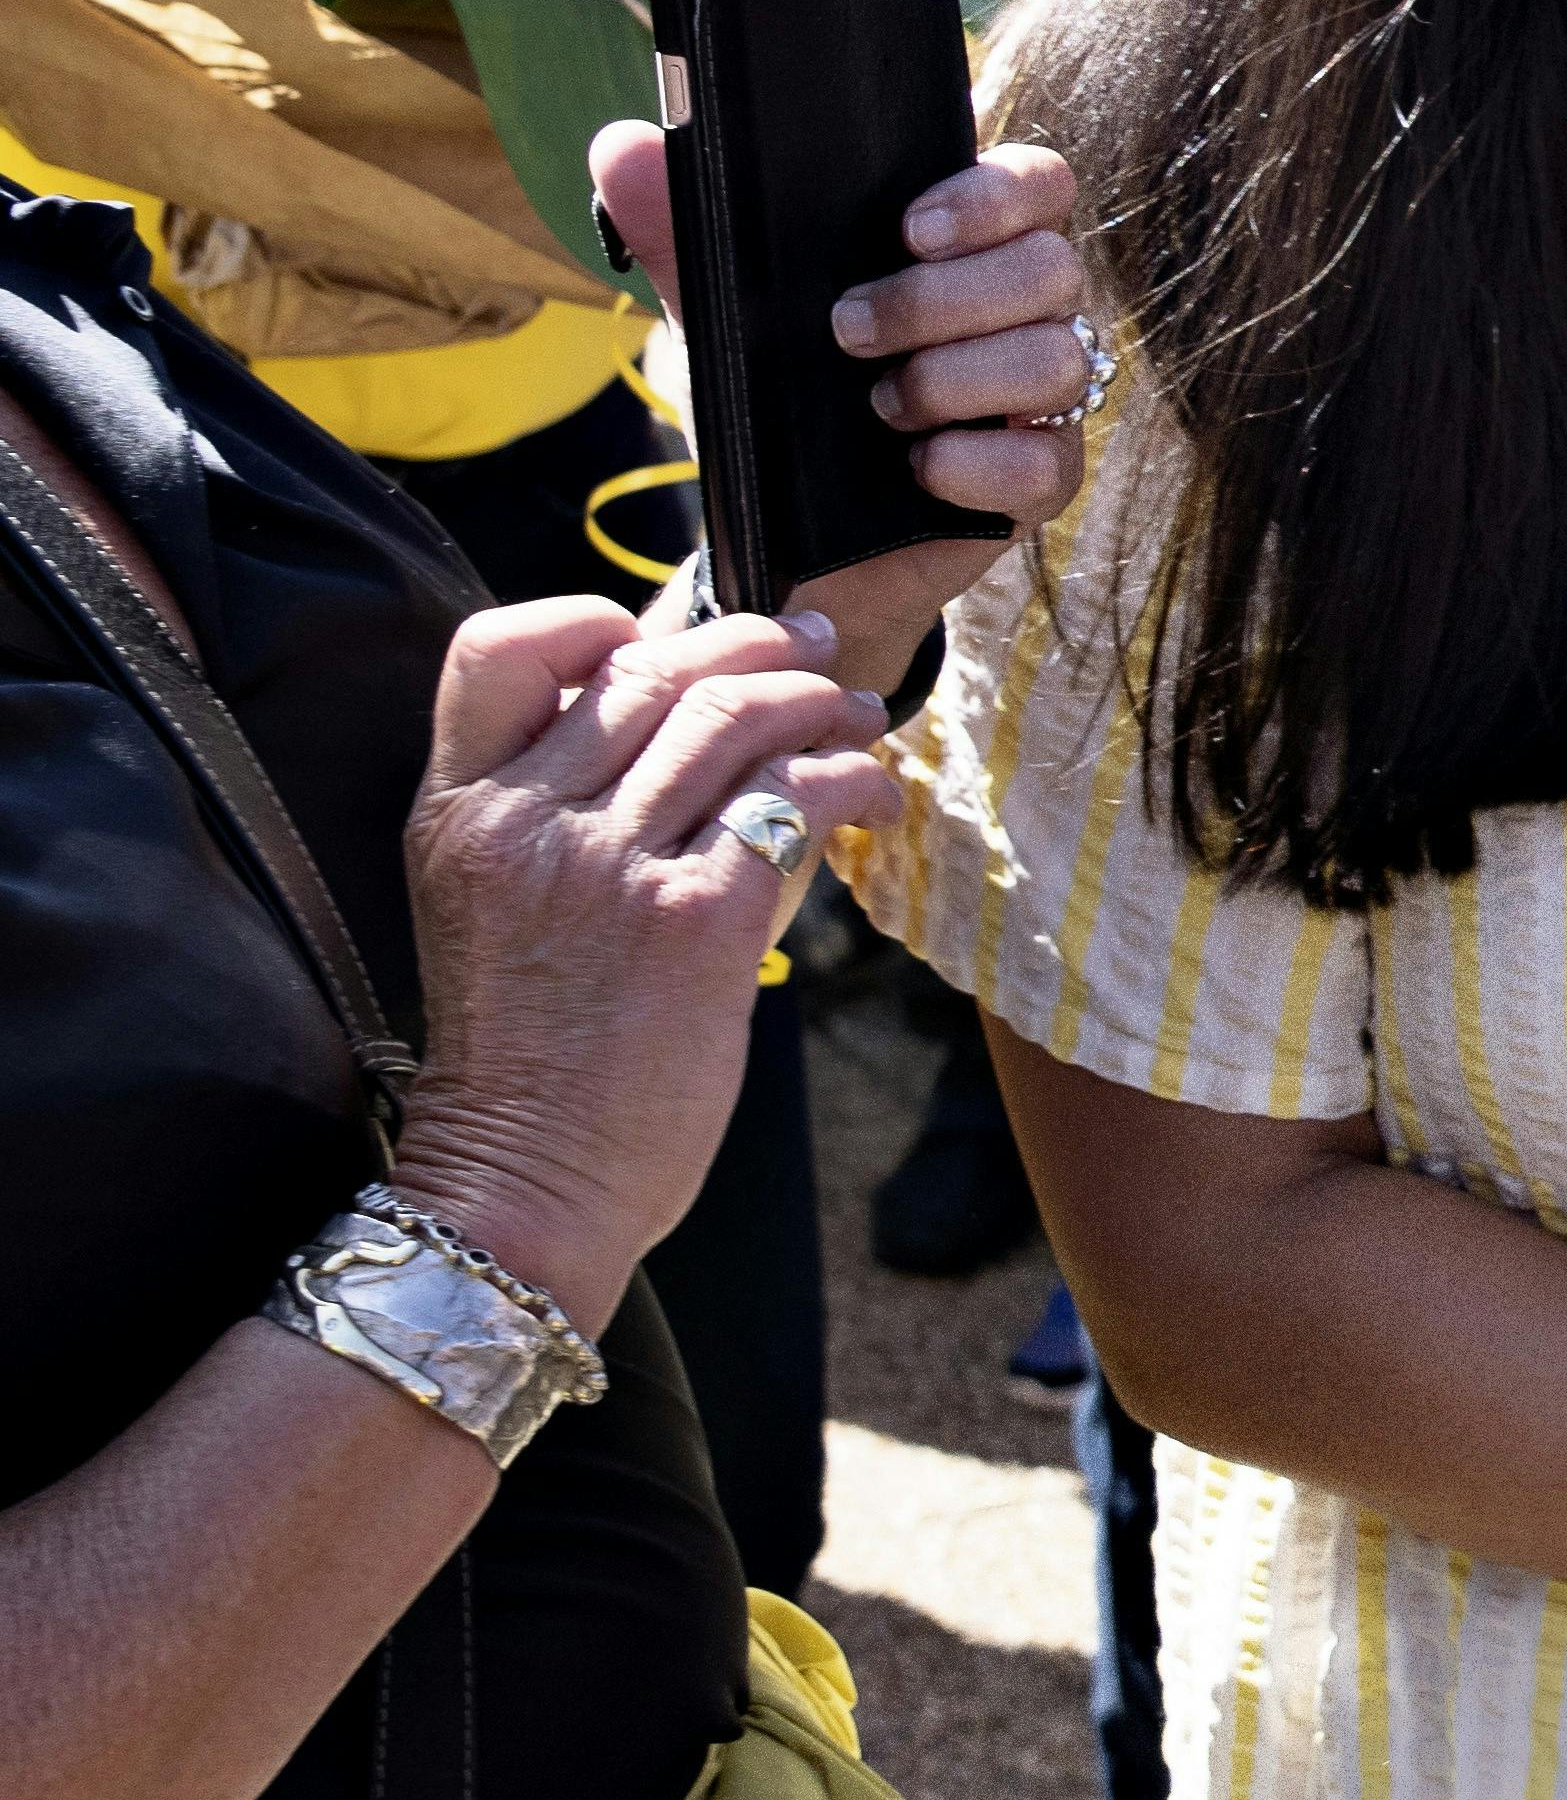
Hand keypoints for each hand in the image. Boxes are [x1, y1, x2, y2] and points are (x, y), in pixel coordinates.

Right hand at [386, 597, 902, 1316]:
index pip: (495, 650)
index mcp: (459, 811)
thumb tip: (681, 727)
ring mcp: (610, 865)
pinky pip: (792, 800)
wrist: (525, 1182)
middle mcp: (527, 821)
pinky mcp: (697, 919)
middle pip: (652, 670)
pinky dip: (851, 778)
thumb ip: (555, 813)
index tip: (657, 634)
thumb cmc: (526, 1055)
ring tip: (858, 717)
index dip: (584, 617)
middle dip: (754, 646)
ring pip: (733, 718)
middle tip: (814, 652)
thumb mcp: (490, 908)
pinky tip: (873, 797)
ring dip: (818, 702)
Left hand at [589, 129, 1094, 700]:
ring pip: (1056, 360)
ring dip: (954, 379)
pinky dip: (976, 463)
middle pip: (1051, 268)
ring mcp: (1038, 401)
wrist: (786, 543)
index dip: (994, 196)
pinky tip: (915, 471)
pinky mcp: (1037, 485)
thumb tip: (621, 148)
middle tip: (845, 331)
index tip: (910, 229)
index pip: (1036, 185)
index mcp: (968, 250)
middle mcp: (1022, 315)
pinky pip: (1046, 464)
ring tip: (876, 406)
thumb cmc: (780, 406)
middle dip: (942, 299)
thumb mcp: (726, 315)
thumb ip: (683, 230)